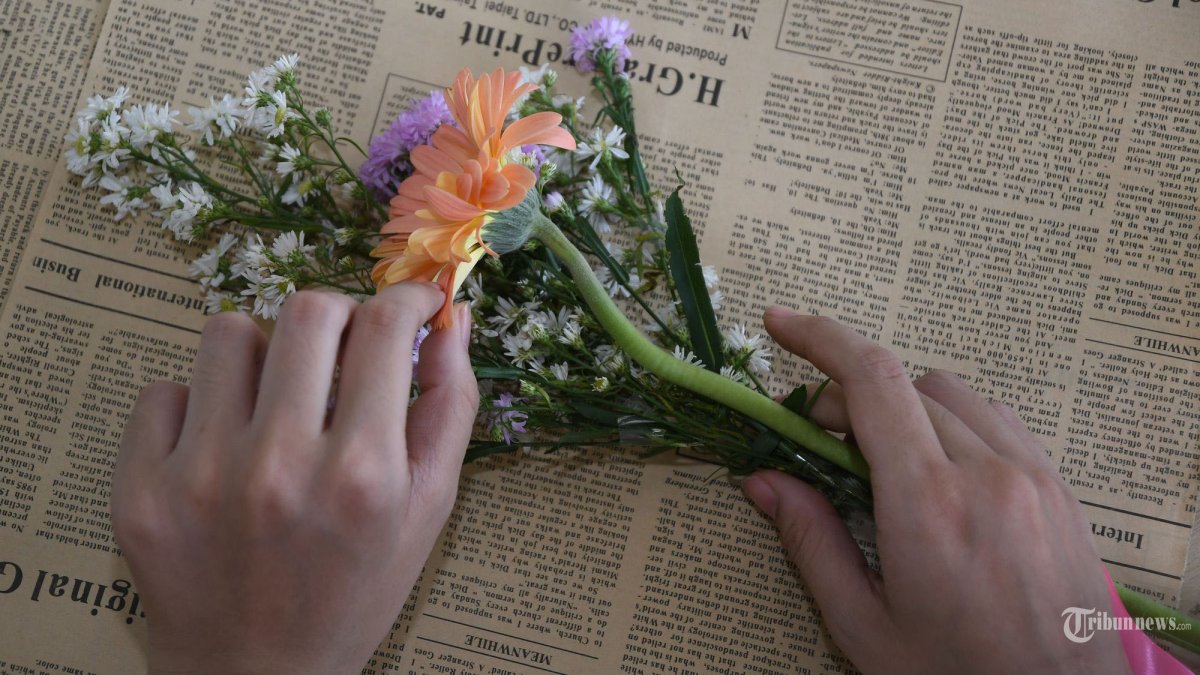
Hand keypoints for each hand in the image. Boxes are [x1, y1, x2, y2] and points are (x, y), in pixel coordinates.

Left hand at [112, 284, 477, 673]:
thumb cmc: (354, 591)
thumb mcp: (428, 510)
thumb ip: (449, 408)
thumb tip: (449, 321)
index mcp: (363, 474)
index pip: (385, 330)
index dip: (406, 301)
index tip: (411, 305)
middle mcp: (281, 467)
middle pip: (306, 313)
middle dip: (338, 314)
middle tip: (344, 345)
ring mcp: (201, 476)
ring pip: (228, 334)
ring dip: (263, 352)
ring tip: (275, 398)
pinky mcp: (140, 490)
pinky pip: (164, 390)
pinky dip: (198, 404)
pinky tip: (220, 445)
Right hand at [742, 309, 1128, 673]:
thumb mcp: (864, 624)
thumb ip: (810, 540)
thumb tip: (761, 480)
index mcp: (926, 505)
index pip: (871, 382)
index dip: (820, 339)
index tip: (782, 326)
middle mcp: (985, 473)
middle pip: (904, 385)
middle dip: (850, 398)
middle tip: (822, 443)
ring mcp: (1032, 475)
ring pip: (953, 394)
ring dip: (905, 405)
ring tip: (883, 457)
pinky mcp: (1059, 487)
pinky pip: (998, 419)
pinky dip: (954, 421)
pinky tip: (940, 466)